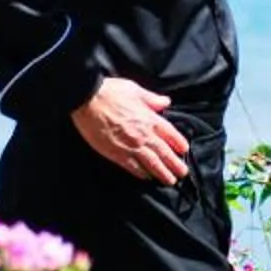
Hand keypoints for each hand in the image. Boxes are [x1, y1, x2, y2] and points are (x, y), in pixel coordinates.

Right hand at [74, 77, 189, 183]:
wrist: (86, 100)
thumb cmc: (110, 91)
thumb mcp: (134, 90)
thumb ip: (151, 99)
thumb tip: (165, 102)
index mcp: (149, 118)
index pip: (170, 133)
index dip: (179, 142)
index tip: (184, 150)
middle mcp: (143, 134)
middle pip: (164, 152)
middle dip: (175, 164)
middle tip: (182, 173)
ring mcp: (131, 146)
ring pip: (152, 163)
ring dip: (162, 173)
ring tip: (170, 181)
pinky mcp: (116, 154)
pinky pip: (133, 167)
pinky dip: (142, 174)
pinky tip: (147, 178)